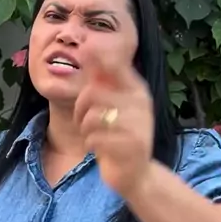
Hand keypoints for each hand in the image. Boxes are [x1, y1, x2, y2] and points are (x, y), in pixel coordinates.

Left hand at [74, 51, 153, 199]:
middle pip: (93, 92)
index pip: (115, 65)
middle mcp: (140, 103)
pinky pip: (95, 138)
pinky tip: (99, 149)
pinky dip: (90, 144)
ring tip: (92, 135)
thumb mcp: (112, 104)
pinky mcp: (131, 145)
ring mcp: (138, 124)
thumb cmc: (118, 136)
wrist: (136, 175)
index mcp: (137, 89)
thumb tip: (86, 47)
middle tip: (82, 120)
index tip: (85, 48)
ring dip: (84, 128)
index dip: (98, 56)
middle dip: (80, 108)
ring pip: (92, 117)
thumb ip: (102, 79)